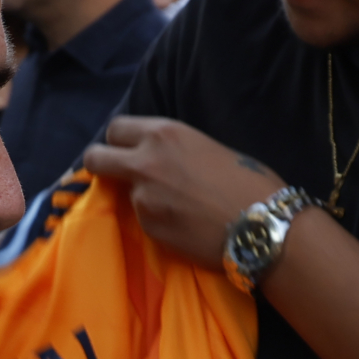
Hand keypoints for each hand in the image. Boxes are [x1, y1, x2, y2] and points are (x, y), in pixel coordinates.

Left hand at [81, 115, 289, 266]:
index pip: (115, 130)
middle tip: (118, 175)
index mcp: (163, 134)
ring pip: (126, 195)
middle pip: (96, 159)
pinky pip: (144, 221)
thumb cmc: (250, 180)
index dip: (120, 142)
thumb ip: (174, 151)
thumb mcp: (207, 147)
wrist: (262, 225)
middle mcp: (144, 163)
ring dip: (143, 198)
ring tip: (179, 207)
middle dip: (101, 165)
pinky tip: (185, 224)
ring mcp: (142, 199)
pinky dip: (158, 222)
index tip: (127, 151)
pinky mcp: (149, 229)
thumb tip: (160, 161)